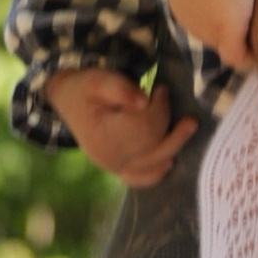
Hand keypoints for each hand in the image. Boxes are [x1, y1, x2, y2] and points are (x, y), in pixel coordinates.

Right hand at [46, 63, 196, 185]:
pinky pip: (142, 179)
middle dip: (166, 118)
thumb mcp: (98, 79)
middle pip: (153, 144)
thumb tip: (144, 102)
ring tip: (190, 125)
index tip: (161, 88)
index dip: (159, 106)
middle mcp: (110, 159)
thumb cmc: (84, 88)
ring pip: (155, 163)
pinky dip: (158, 172)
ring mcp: (115, 168)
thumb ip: (121, 89)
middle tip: (165, 95)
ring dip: (175, 143)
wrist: (67, 99)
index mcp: (103, 137)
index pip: (144, 126)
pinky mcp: (119, 170)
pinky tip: (170, 160)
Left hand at [165, 0, 257, 70]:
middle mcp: (188, 19)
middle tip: (255, 21)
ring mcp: (206, 28)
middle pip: (212, 34)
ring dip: (242, 42)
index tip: (240, 6)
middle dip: (232, 30)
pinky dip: (249, 59)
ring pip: (226, 46)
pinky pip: (238, 57)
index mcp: (181, 0)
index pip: (201, 18)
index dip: (220, 14)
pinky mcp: (226, 31)